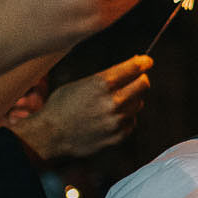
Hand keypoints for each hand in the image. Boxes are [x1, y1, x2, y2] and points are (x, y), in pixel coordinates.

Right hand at [9, 53, 153, 159]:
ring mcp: (116, 121)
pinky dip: (125, 118)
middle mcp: (112, 102)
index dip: (143, 62)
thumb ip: (106, 76)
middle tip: (136, 79)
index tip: (147, 61)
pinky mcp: (117, 136)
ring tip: (114, 102)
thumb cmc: (62, 106)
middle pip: (143, 85)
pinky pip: (131, 122)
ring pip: (138, 104)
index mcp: (101, 84)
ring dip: (131, 100)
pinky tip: (110, 118)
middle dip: (141, 79)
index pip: (134, 68)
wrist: (50, 135)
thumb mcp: (81, 83)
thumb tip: (132, 65)